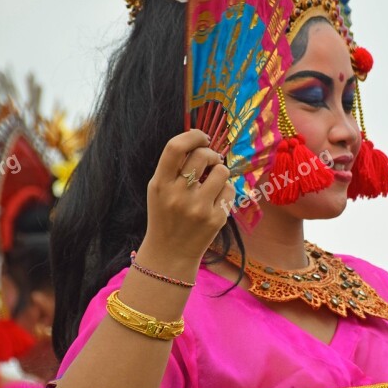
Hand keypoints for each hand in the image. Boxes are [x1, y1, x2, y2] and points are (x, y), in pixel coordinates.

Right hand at [141, 129, 234, 264]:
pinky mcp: (215, 219)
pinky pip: (229, 190)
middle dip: (211, 153)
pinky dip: (224, 191)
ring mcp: (198, 208)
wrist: (169, 252)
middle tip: (211, 160)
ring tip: (212, 181)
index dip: (192, 135)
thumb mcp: (158, 190)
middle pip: (202, 155)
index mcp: (160, 184)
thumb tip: (200, 141)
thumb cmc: (165, 215)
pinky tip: (215, 200)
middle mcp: (178, 195)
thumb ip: (173, 167)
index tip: (202, 137)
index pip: (175, 147)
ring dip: (220, 171)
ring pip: (222, 171)